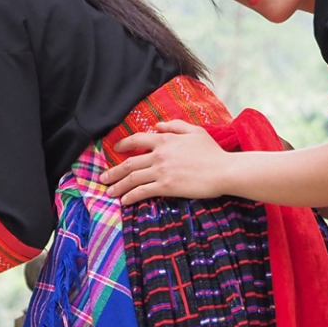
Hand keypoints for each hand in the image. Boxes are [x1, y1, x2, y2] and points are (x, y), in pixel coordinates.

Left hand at [100, 121, 234, 203]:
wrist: (223, 170)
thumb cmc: (213, 152)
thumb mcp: (195, 131)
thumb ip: (175, 126)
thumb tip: (157, 125)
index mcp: (165, 139)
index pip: (137, 140)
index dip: (123, 144)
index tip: (115, 149)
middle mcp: (159, 154)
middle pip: (129, 163)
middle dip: (113, 172)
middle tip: (103, 179)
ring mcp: (161, 171)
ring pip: (132, 178)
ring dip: (118, 186)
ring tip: (110, 192)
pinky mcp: (166, 186)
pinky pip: (142, 191)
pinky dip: (131, 197)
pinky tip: (124, 201)